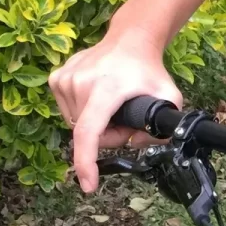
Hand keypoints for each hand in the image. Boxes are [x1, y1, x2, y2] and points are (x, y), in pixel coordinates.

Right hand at [49, 27, 181, 192]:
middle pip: (89, 134)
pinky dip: (83, 112)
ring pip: (77, 124)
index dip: (87, 163)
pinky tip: (97, 97)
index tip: (88, 185)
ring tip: (112, 105)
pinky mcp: (57, 78)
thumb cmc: (148, 70)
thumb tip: (137, 143)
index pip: (90, 132)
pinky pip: (68, 111)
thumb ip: (162, 128)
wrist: (129, 40)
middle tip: (125, 120)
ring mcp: (65, 79)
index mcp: (106, 89)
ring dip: (95, 124)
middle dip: (108, 136)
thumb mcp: (169, 98)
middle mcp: (80, 83)